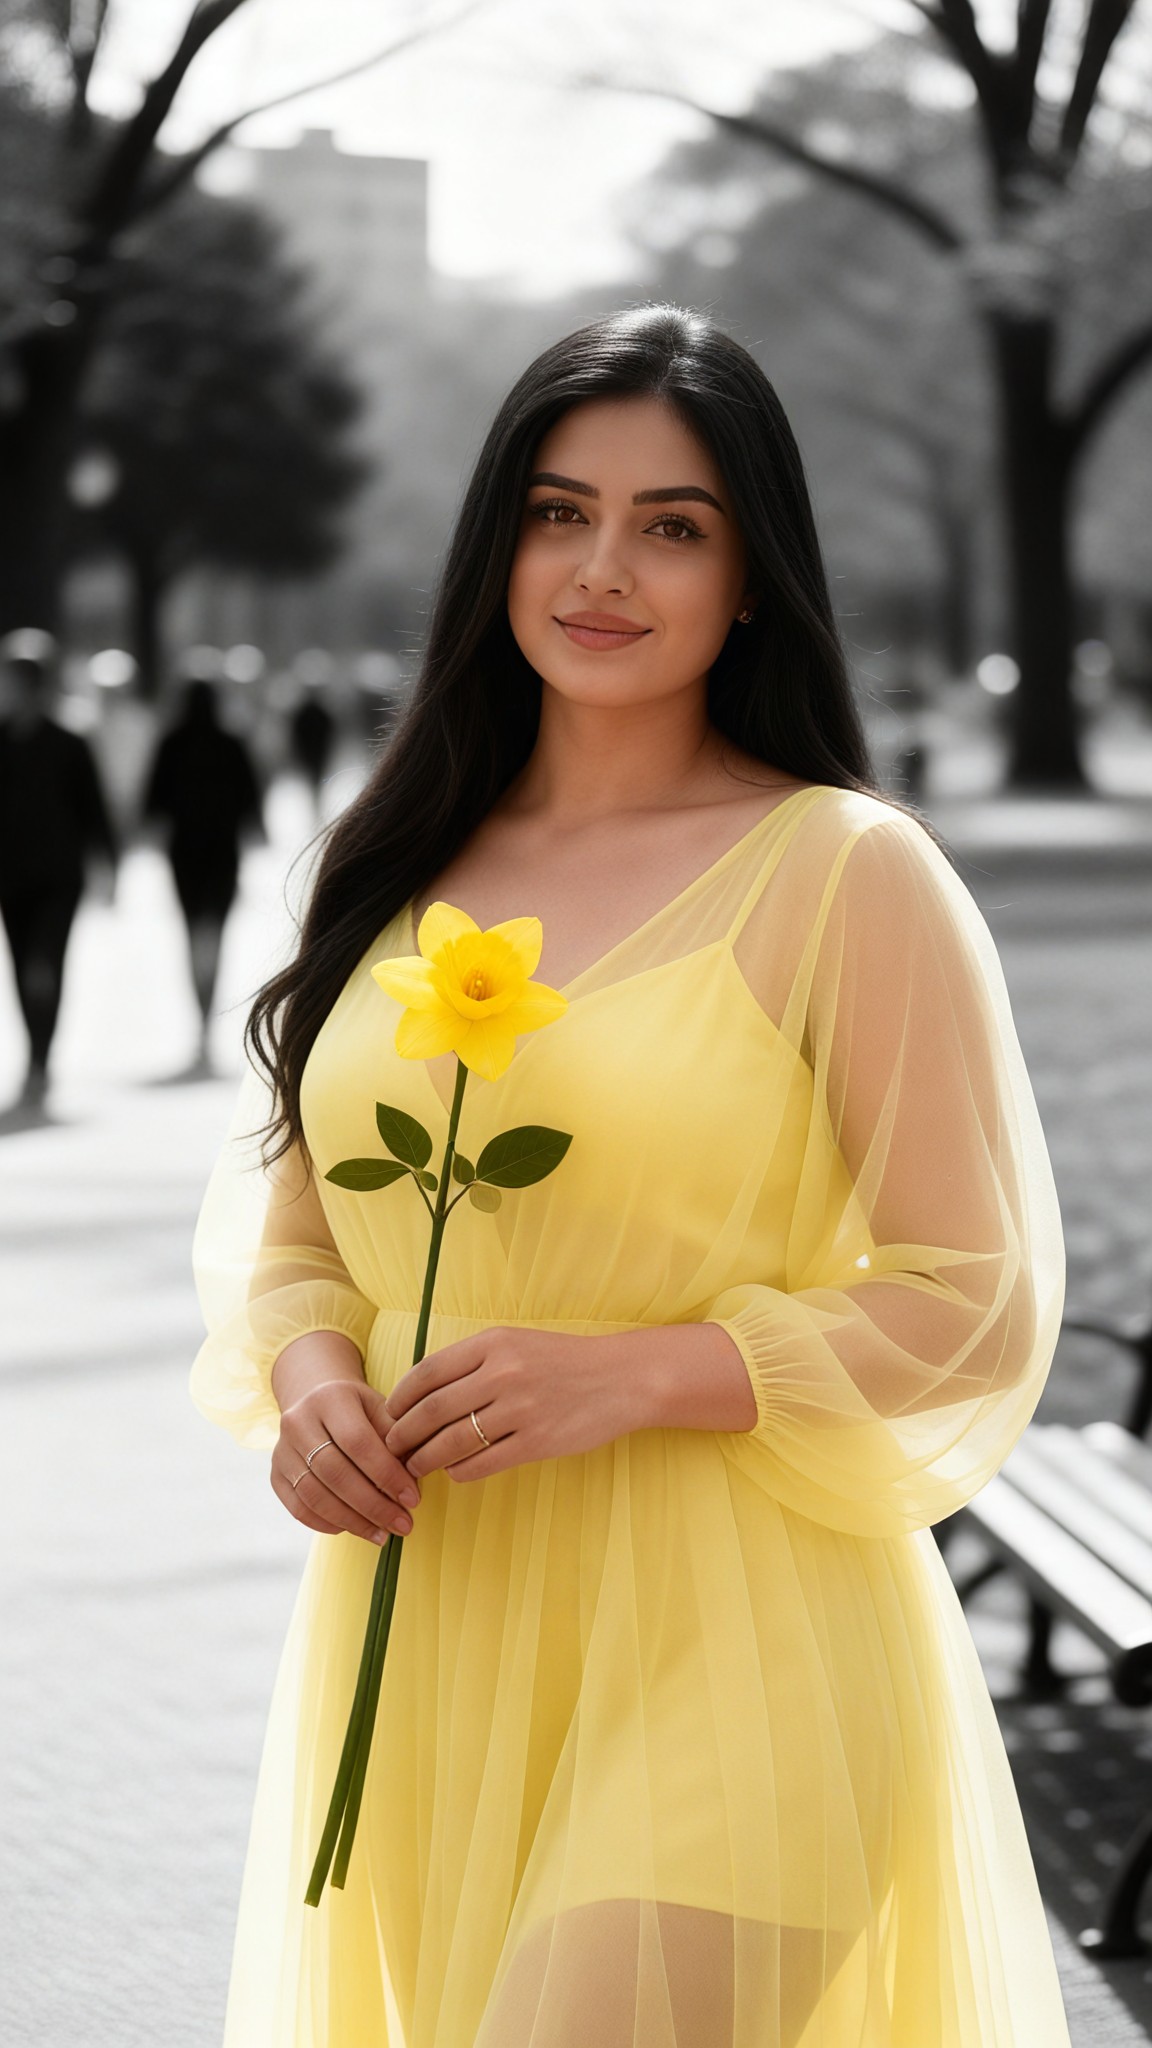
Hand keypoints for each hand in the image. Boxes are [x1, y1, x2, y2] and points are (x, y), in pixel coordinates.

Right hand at [271, 1377, 421, 1542]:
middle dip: (373, 1505)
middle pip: (335, 1473)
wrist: (317, 1400)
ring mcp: (282, 1450)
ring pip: (315, 1495)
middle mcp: (298, 1422)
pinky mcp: (275, 1475)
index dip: (387, 1475)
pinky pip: (299, 1509)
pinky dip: (328, 1524)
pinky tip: (354, 1528)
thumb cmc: (359, 1409)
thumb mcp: (381, 1409)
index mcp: (330, 1399)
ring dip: (353, 1521)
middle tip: (402, 1525)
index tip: (412, 1499)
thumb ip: (397, 1441)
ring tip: (382, 1534)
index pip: (358, 1442)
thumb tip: (410, 1486)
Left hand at [382, 1326, 644, 1482]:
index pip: (428, 1372)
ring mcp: (520, 1409)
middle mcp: (503, 1373)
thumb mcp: (517, 1343)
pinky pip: (482, 1463)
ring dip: (424, 1459)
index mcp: (493, 1343)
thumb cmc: (563, 1360)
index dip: (400, 1398)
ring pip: (451, 1442)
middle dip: (402, 1434)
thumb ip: (473, 1361)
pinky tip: (454, 1472)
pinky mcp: (536, 1441)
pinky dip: (459, 1471)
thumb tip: (423, 1391)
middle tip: (391, 1447)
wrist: (621, 1378)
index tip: (389, 1413)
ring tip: (414, 1467)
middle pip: (432, 1410)